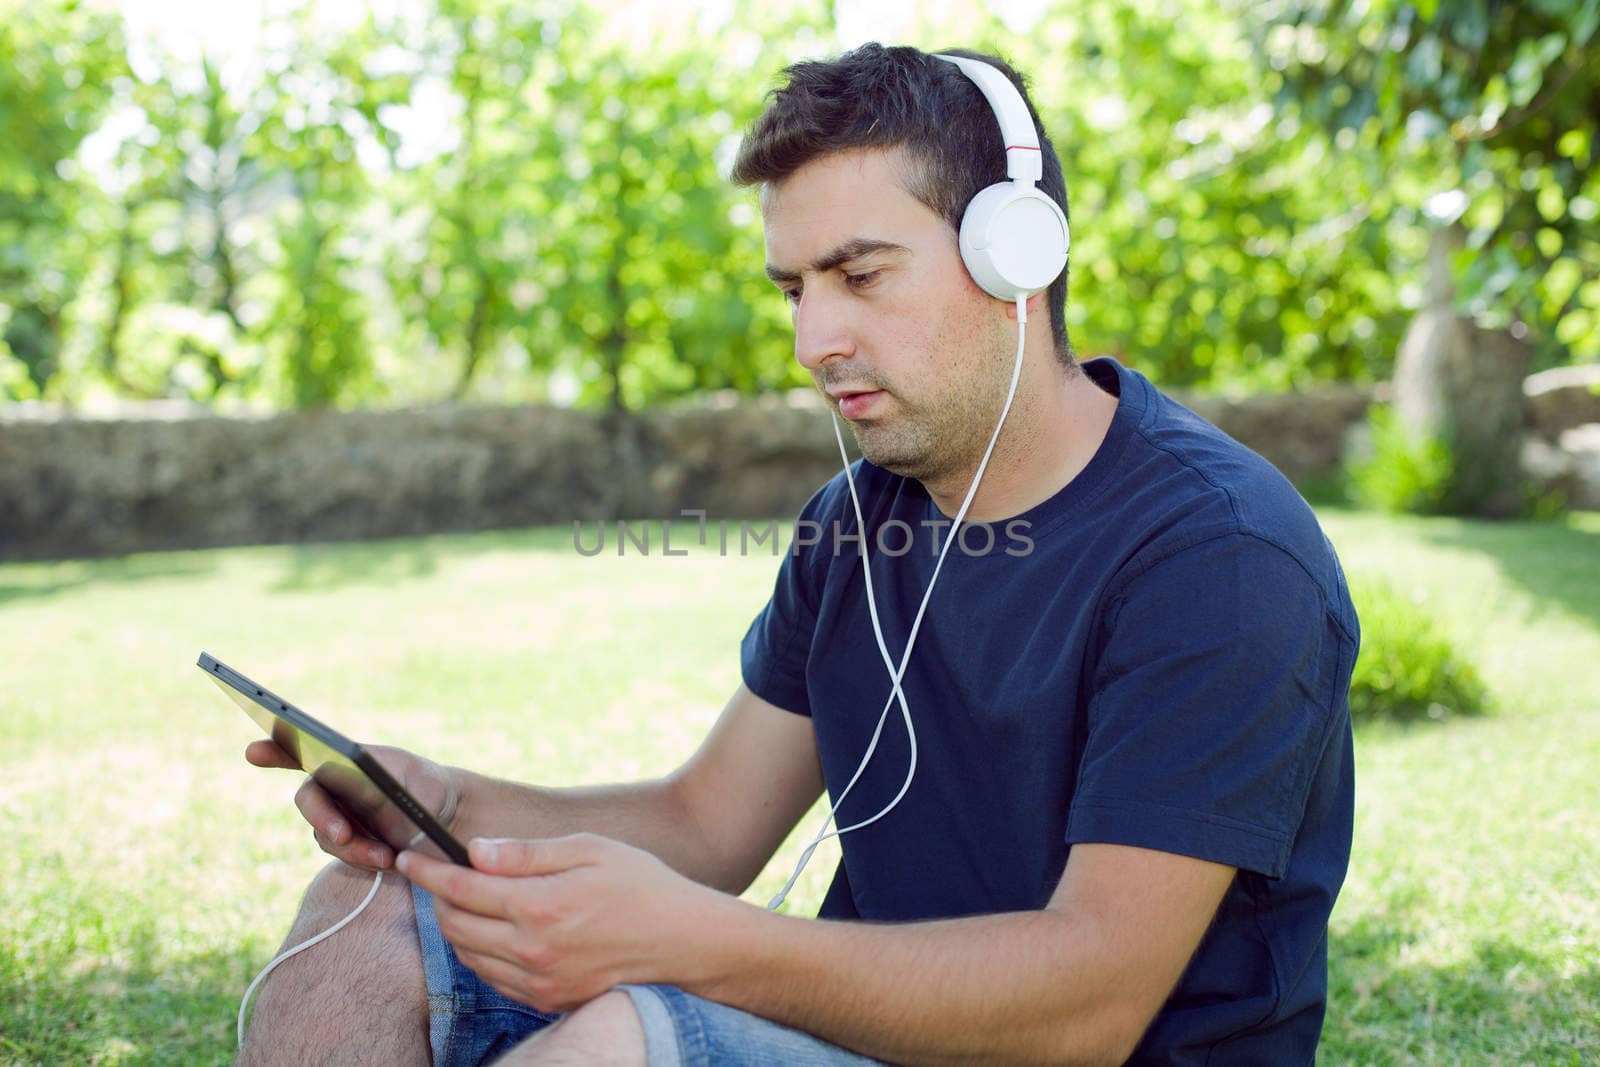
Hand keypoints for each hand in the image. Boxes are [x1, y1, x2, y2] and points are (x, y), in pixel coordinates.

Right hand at [245, 739, 459, 869]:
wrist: (442, 818)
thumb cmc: (427, 787)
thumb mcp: (419, 780)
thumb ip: (388, 780)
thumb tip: (366, 782)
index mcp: (344, 758)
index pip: (301, 750)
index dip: (275, 750)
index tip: (253, 752)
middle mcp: (331, 786)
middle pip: (310, 801)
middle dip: (323, 818)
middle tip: (343, 835)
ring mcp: (334, 816)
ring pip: (326, 835)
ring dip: (354, 848)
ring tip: (387, 855)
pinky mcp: (344, 843)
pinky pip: (343, 854)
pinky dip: (363, 859)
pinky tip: (388, 860)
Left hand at [397, 833, 736, 1012]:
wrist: (685, 942)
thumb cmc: (642, 885)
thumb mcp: (589, 849)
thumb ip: (527, 853)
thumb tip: (476, 851)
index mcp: (540, 906)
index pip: (461, 888)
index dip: (427, 871)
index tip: (408, 858)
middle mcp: (533, 950)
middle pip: (455, 927)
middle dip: (439, 898)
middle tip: (443, 875)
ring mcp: (539, 981)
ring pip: (469, 956)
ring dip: (459, 928)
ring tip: (471, 901)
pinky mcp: (548, 1000)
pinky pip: (494, 978)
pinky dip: (483, 954)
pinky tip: (498, 932)